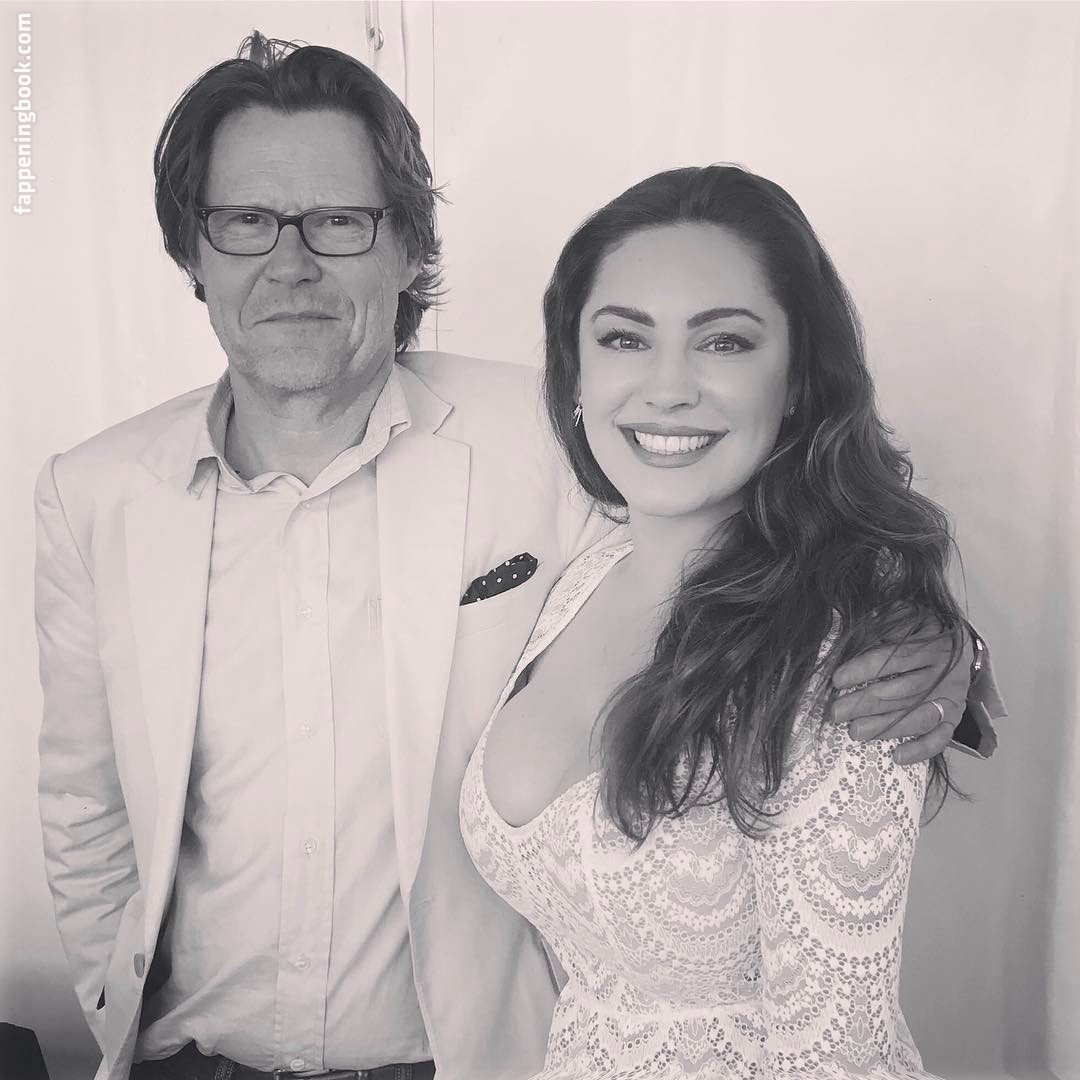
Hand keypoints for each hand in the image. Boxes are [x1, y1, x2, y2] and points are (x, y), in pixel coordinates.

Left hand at [831, 624, 971, 764]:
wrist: (961, 648)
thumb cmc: (923, 632)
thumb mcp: (909, 617)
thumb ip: (888, 622)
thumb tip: (865, 625)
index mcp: (934, 646)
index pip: (896, 659)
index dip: (865, 669)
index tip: (837, 679)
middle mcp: (945, 675)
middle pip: (903, 692)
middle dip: (865, 703)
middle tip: (836, 712)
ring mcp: (952, 699)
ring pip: (920, 717)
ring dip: (886, 727)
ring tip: (855, 732)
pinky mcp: (955, 719)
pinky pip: (941, 738)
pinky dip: (921, 749)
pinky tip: (896, 756)